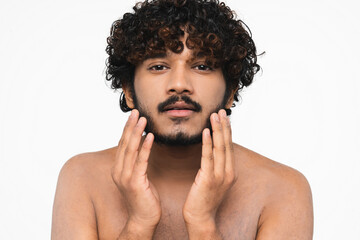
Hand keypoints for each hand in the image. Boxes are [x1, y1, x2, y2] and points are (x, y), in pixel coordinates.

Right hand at [111, 109, 160, 230]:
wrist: (143, 218)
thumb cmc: (144, 197)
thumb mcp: (138, 176)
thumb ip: (137, 162)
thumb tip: (142, 146)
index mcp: (118, 169)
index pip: (122, 144)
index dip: (127, 129)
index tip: (133, 115)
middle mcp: (118, 171)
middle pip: (124, 143)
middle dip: (130, 126)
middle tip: (136, 111)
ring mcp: (125, 177)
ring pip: (130, 149)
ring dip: (137, 132)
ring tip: (143, 119)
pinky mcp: (134, 182)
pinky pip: (141, 160)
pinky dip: (145, 147)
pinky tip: (150, 136)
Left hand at [183, 109, 236, 227]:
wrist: (200, 218)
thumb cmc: (204, 198)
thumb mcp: (213, 180)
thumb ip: (215, 166)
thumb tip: (212, 151)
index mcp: (229, 172)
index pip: (229, 147)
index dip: (227, 131)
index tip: (224, 117)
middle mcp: (228, 172)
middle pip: (227, 144)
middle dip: (224, 126)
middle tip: (221, 110)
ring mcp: (220, 176)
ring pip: (220, 148)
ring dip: (218, 130)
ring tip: (215, 115)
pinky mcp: (209, 179)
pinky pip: (208, 157)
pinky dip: (208, 143)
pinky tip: (206, 132)